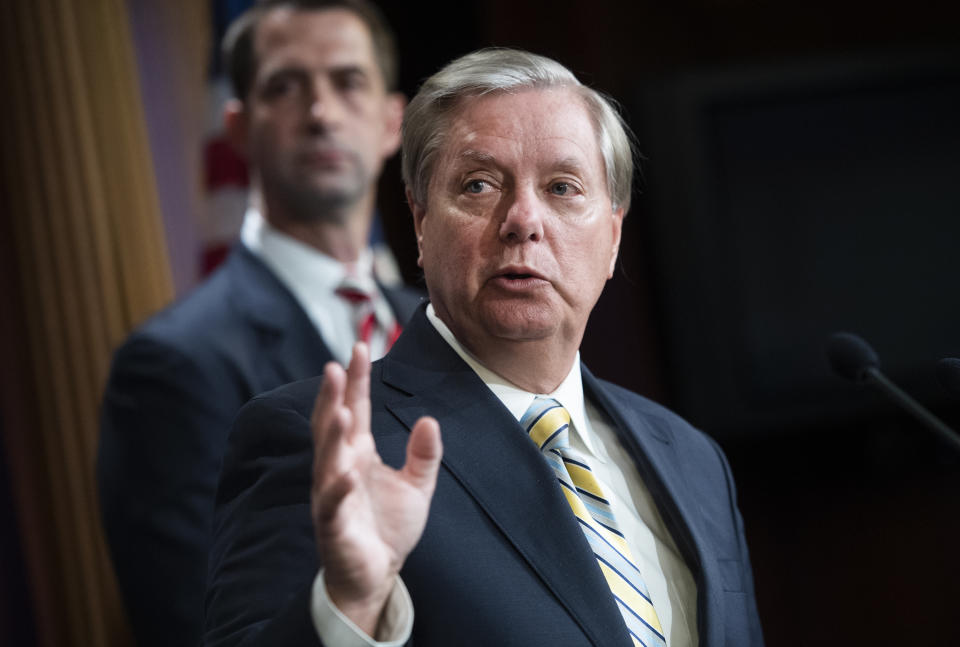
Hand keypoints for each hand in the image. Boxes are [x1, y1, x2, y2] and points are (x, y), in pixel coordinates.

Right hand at [310, 343, 441, 635]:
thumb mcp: (417, 486)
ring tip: (341, 411)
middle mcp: (339, 468)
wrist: (376, 574)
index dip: (355, 380)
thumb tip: (430, 420)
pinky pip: (333, 504)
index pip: (355, 409)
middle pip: (332, 426)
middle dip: (333, 397)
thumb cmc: (388, 527)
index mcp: (357, 454)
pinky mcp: (333, 525)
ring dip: (332, 436)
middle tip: (334, 366)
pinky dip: (339, 489)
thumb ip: (424, 454)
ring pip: (327, 460)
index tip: (358, 348)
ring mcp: (332, 495)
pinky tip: (347, 473)